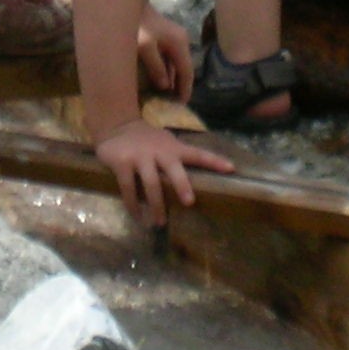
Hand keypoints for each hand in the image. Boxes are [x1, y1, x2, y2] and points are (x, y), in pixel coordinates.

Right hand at [95, 118, 233, 227]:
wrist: (116, 126)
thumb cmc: (148, 141)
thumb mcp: (166, 144)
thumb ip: (177, 159)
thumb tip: (194, 186)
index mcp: (174, 148)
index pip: (198, 154)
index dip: (214, 161)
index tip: (231, 169)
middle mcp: (159, 151)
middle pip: (174, 169)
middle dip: (182, 185)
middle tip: (189, 202)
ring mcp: (140, 156)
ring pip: (151, 183)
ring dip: (156, 205)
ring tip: (159, 223)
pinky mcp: (122, 162)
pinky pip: (128, 188)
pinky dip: (133, 205)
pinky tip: (137, 216)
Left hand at [136, 11, 192, 100]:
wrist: (129, 3)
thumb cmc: (138, 25)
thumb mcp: (145, 48)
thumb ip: (156, 67)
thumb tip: (166, 86)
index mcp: (180, 44)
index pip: (187, 72)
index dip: (185, 89)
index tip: (181, 106)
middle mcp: (181, 41)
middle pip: (184, 69)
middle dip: (179, 86)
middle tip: (172, 104)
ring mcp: (173, 38)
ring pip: (175, 64)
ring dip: (172, 79)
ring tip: (165, 96)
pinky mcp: (164, 37)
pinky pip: (169, 59)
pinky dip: (166, 70)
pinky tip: (158, 80)